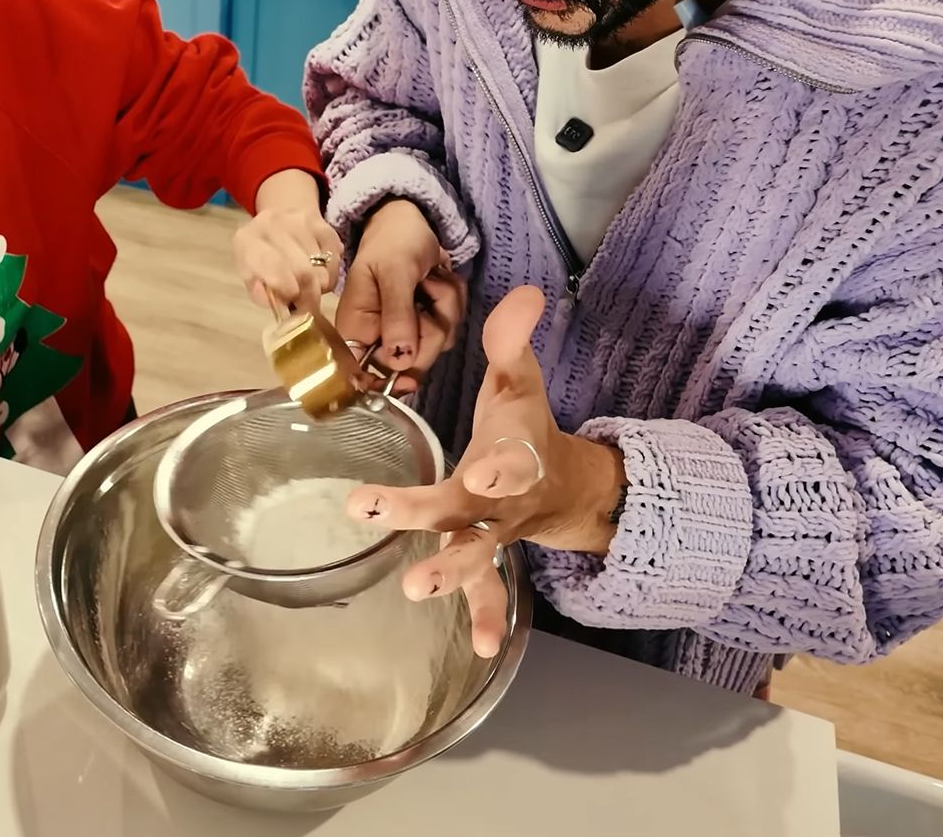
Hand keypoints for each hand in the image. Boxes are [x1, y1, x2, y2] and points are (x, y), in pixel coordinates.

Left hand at [234, 169, 342, 311]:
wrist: (281, 214)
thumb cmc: (262, 255)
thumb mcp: (250, 274)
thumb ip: (259, 293)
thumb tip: (278, 304)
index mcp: (247, 239)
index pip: (272, 266)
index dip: (286, 289)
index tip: (293, 304)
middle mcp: (273, 224)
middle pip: (303, 271)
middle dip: (308, 296)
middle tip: (306, 306)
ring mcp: (301, 221)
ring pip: (322, 269)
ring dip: (319, 286)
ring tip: (308, 286)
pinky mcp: (324, 225)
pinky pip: (335, 261)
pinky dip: (330, 275)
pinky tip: (319, 272)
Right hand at [337, 199, 463, 388]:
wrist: (410, 221)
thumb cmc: (393, 241)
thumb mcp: (394, 272)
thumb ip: (397, 314)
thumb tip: (400, 360)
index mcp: (356, 330)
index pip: (363, 376)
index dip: (387, 383)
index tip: (409, 379)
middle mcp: (379, 339)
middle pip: (411, 365)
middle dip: (430, 330)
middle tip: (426, 293)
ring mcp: (407, 333)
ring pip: (437, 345)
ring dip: (444, 308)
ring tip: (432, 278)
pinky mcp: (428, 324)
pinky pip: (451, 328)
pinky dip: (452, 302)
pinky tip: (440, 280)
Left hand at [343, 286, 626, 657]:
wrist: (565, 483)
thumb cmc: (524, 425)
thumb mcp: (520, 380)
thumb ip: (513, 342)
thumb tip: (528, 293)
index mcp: (513, 453)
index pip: (509, 459)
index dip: (500, 468)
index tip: (482, 474)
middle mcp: (503, 500)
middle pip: (468, 510)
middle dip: (424, 512)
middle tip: (378, 513)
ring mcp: (495, 533)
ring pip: (474, 556)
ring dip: (449, 573)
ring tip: (415, 587)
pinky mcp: (484, 554)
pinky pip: (485, 589)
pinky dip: (485, 617)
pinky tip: (478, 649)